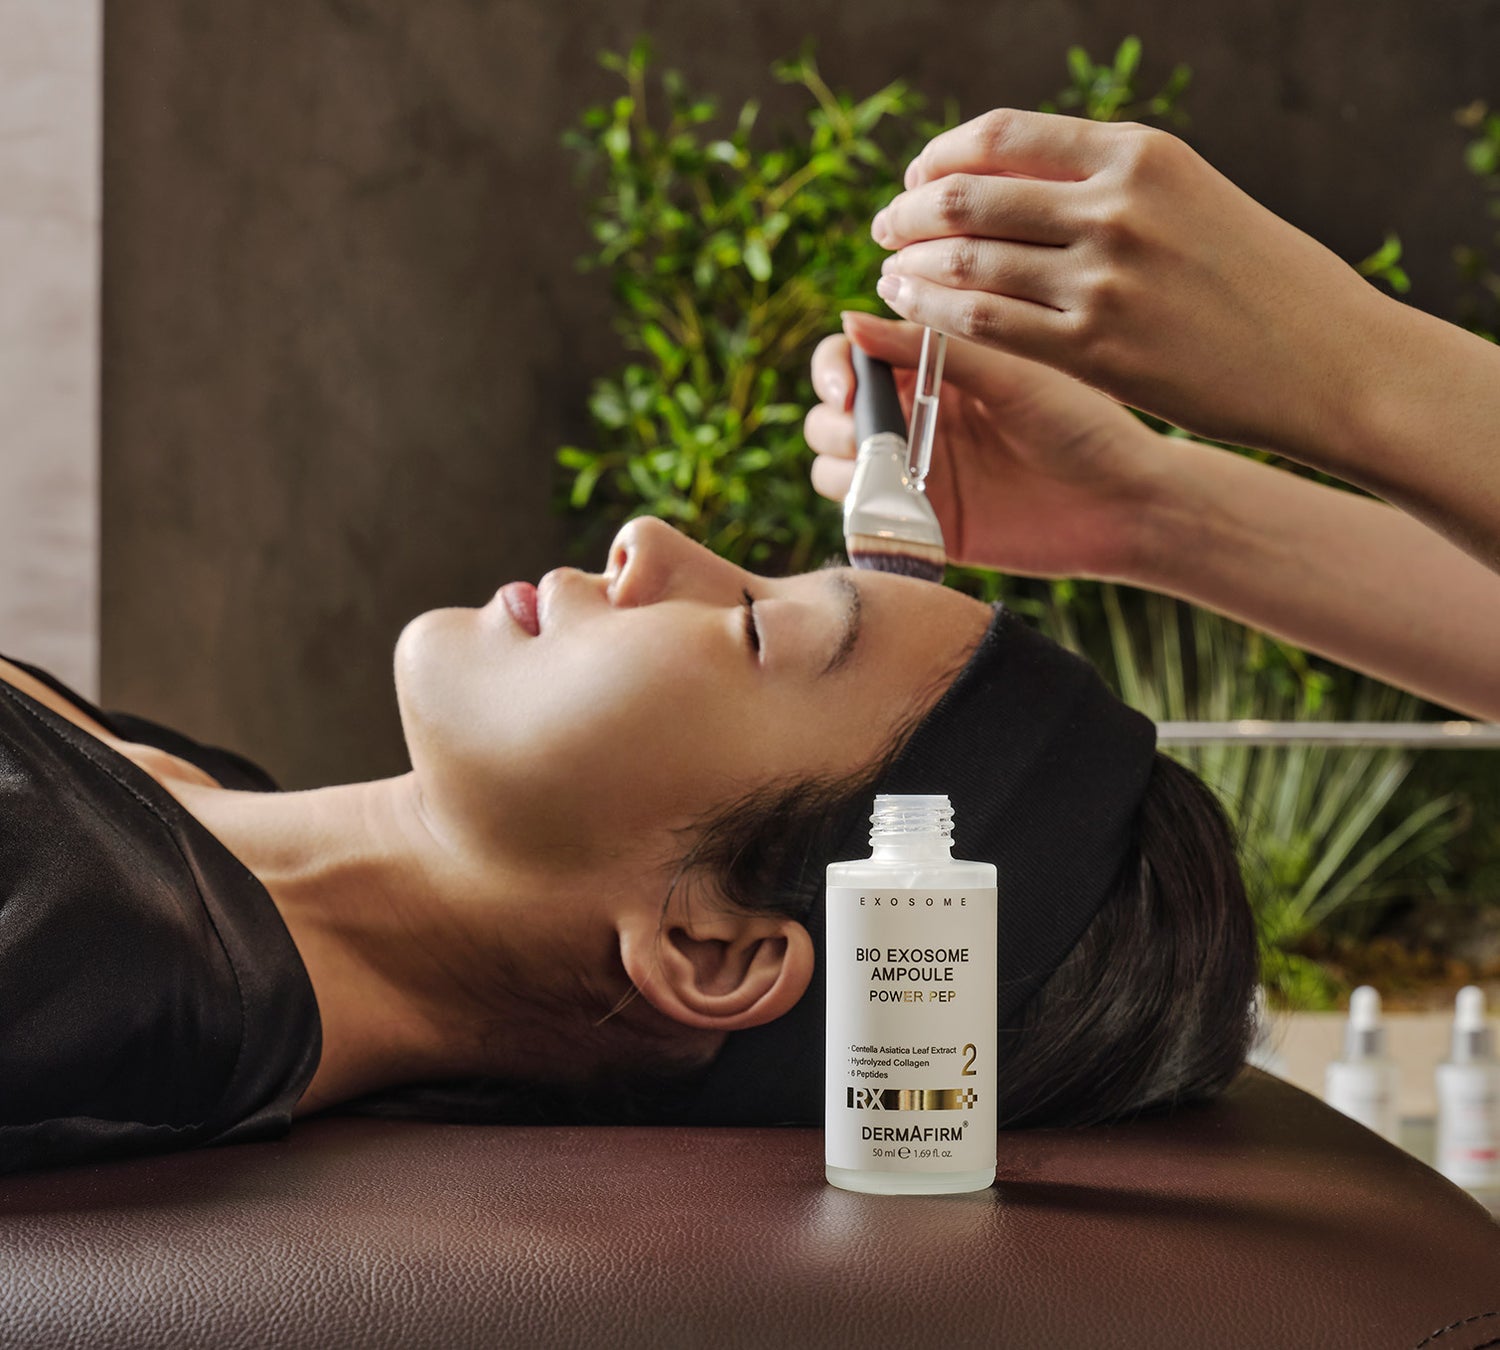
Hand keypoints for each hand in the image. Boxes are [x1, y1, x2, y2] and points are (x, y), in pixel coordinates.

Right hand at [805, 311, 1165, 579]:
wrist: (1121, 503)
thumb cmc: (1081, 424)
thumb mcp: (1010, 373)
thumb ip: (934, 346)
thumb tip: (851, 319)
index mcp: (932, 366)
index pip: (854, 355)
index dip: (835, 368)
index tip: (847, 388)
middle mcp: (913, 415)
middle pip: (832, 409)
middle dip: (834, 418)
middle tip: (863, 434)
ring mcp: (910, 471)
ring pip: (832, 462)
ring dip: (840, 463)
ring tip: (884, 471)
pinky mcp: (915, 523)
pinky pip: (856, 514)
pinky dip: (855, 508)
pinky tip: (892, 505)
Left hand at [870, 109, 1389, 470]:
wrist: (1326, 360)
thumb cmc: (1258, 281)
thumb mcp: (1189, 199)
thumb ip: (1106, 186)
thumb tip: (1015, 185)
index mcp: (1137, 153)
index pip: (1002, 135)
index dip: (940, 156)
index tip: (917, 177)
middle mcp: (1115, 206)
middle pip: (969, 195)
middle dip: (909, 211)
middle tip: (884, 228)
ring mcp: (1103, 278)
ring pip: (967, 261)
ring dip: (912, 266)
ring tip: (890, 274)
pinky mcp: (1095, 348)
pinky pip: (985, 325)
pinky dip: (934, 316)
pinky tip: (910, 314)